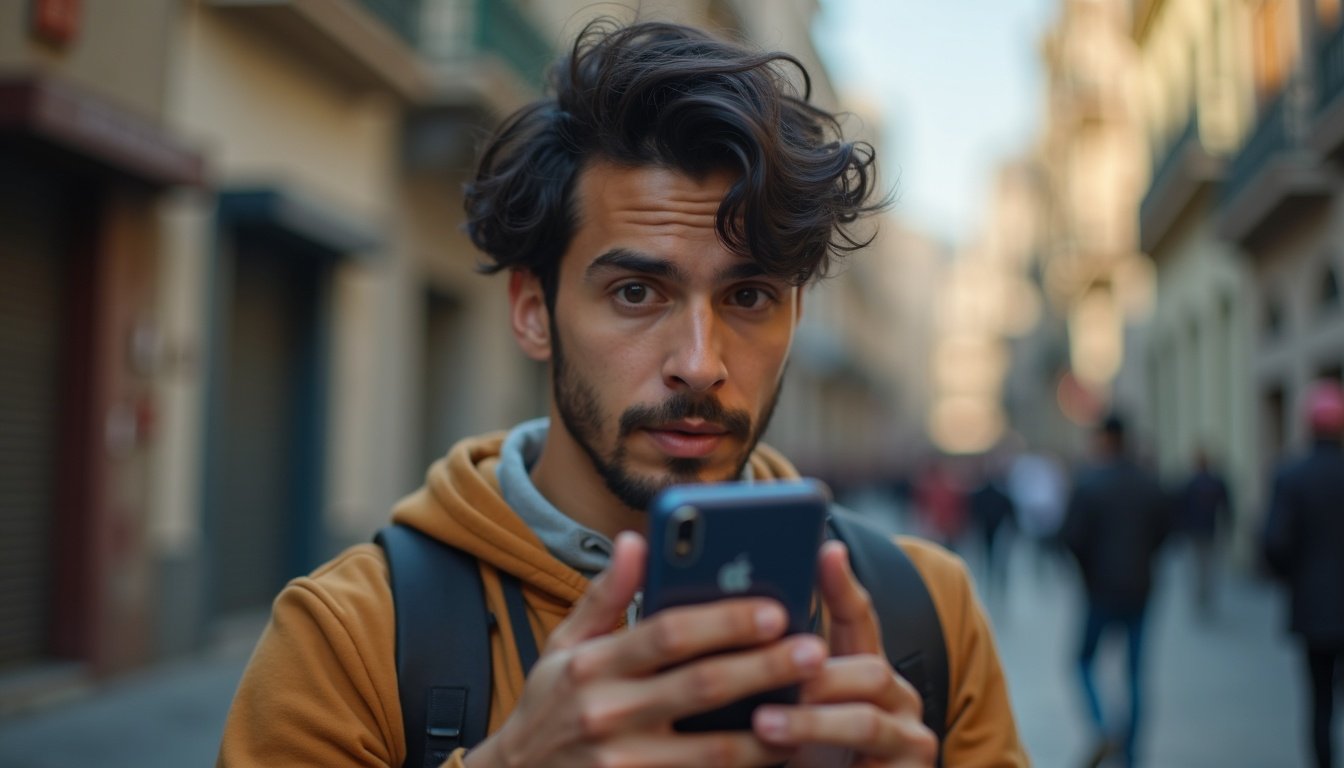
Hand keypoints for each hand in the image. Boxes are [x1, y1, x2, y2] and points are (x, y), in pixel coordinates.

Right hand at [464, 531, 828, 767]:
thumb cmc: (548, 706)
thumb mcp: (562, 647)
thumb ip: (605, 596)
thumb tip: (637, 540)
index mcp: (592, 665)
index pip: (667, 634)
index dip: (724, 621)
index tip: (774, 609)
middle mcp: (607, 714)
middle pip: (701, 686)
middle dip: (763, 667)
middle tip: (813, 650)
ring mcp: (624, 764)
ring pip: (715, 750)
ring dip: (770, 729)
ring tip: (813, 707)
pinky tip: (779, 751)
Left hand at [754, 541, 937, 766]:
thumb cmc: (805, 755)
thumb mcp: (790, 707)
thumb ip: (776, 667)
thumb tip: (729, 621)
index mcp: (868, 670)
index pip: (860, 618)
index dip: (843, 585)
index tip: (825, 550)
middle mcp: (898, 698)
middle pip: (870, 668)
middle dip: (816, 673)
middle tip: (770, 676)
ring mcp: (910, 739)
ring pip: (867, 720)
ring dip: (811, 722)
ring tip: (763, 724)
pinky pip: (871, 764)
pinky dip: (823, 760)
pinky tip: (790, 764)